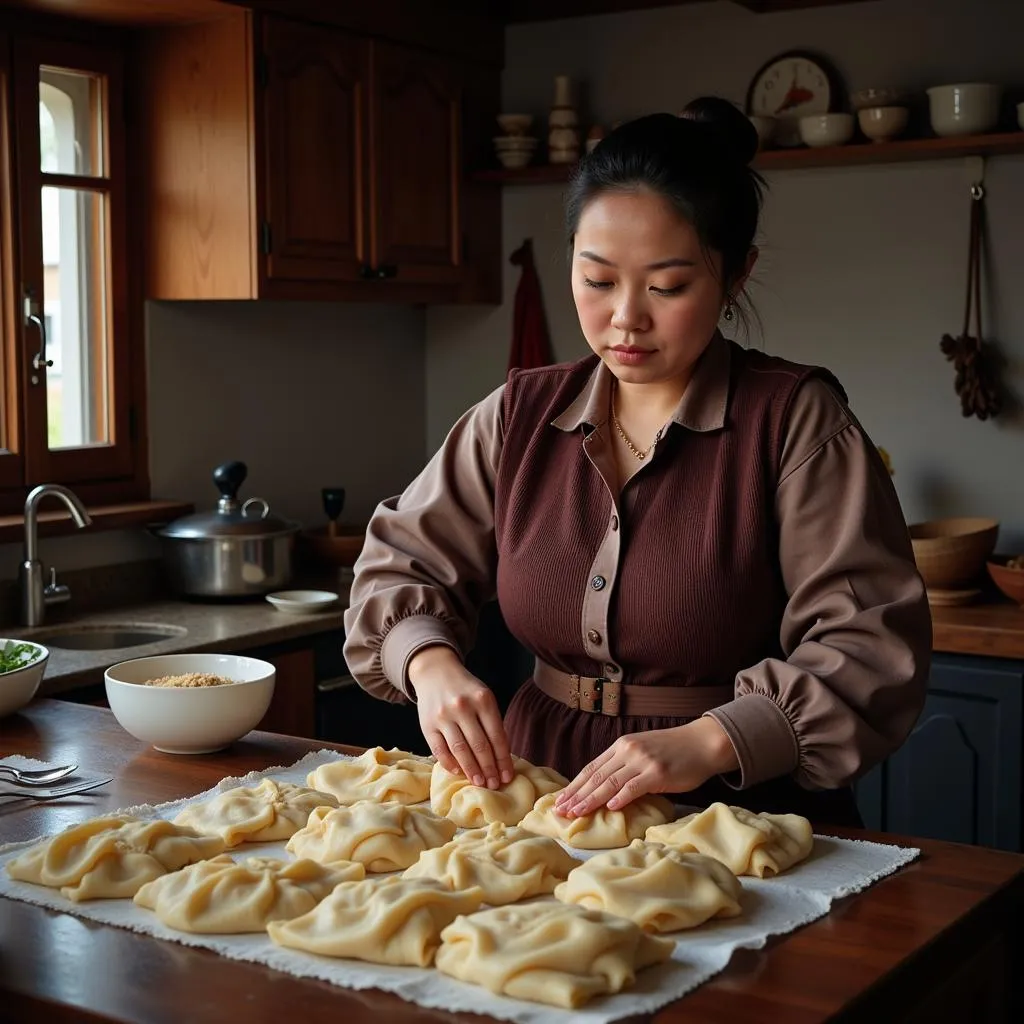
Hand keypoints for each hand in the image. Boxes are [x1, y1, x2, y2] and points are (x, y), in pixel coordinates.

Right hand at [408, 645, 513, 789]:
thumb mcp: (483, 697)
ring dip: (472, 770)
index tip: (508, 776)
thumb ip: (492, 722)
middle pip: (480, 745)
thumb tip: (501, 758)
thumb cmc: (465, 689)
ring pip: (460, 750)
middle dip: (489, 769)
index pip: (497, 736)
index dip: (503, 759)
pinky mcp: (427, 725)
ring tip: (480, 783)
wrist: (435, 672)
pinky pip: (440, 750)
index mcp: (482, 699)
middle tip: (494, 784)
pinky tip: (459, 772)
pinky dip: (450, 764)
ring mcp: (443, 716)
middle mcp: (463, 707)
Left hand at [553, 717, 737, 818]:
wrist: (702, 743)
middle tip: (560, 811)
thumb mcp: (642, 751)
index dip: (574, 785)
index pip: (591, 768)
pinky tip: (609, 808)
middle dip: (576, 795)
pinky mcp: (658, 773)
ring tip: (576, 812)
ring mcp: (642, 761)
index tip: (560, 800)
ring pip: (610, 782)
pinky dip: (621, 797)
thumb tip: (603, 788)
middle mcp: (628, 751)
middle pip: (596, 776)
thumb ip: (623, 765)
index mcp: (621, 746)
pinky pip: (634, 787)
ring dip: (591, 799)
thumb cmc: (673, 750)